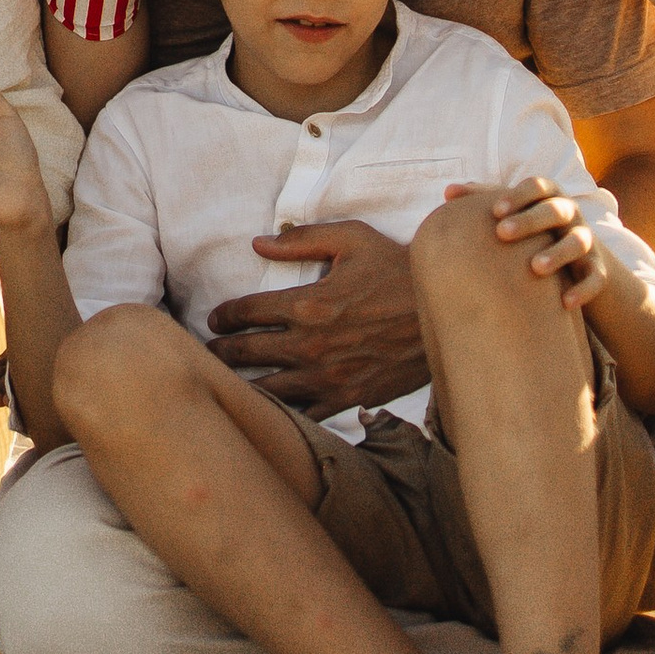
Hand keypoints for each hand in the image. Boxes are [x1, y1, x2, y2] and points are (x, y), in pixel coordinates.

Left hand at [204, 218, 426, 411]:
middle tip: (209, 354)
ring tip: (228, 382)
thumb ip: (303, 239)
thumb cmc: (397, 270)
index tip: (215, 319)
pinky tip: (270, 408)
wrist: (444, 312)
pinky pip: (302, 414)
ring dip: (243, 385)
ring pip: (267, 389)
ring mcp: (327, 377)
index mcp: (308, 303)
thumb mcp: (353, 239)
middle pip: (246, 353)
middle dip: (221, 352)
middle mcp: (310, 344)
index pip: (246, 312)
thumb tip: (259, 242)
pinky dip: (281, 413)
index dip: (223, 316)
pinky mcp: (346, 398)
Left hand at [481, 176, 604, 310]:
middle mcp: (571, 215)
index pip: (536, 186)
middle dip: (531, 220)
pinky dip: (584, 289)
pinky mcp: (598, 269)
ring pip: (579, 241)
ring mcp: (587, 241)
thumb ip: (485, 200)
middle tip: (502, 233)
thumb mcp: (516, 214)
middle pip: (556, 210)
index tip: (495, 211)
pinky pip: (596, 277)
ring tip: (534, 267)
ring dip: (558, 253)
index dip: (517, 196)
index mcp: (549, 198)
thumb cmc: (535, 233)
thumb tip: (448, 191)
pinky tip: (565, 303)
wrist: (579, 262)